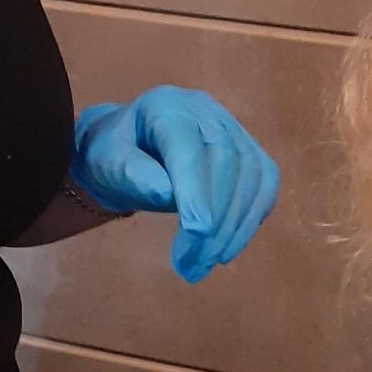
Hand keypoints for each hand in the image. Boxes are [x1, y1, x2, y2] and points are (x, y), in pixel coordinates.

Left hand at [70, 87, 279, 284]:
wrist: (128, 149)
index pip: (189, 146)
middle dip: (216, 218)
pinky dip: (251, 219)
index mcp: (166, 106)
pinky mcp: (250, 152)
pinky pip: (264, 185)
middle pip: (226, 161)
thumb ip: (133, 174)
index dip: (198, 190)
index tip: (196, 233)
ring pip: (253, 174)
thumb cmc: (114, 157)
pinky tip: (228, 247)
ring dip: (236, 225)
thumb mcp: (108, 164)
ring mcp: (233, 129)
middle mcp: (206, 111)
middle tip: (194, 264)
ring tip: (208, 262)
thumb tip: (167, 194)